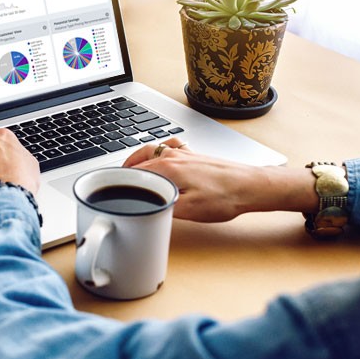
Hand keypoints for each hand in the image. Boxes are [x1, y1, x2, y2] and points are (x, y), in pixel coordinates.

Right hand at [123, 138, 318, 221]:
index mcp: (168, 169)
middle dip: (124, 169)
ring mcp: (185, 153)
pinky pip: (169, 147)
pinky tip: (160, 155)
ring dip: (138, 157)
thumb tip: (145, 209)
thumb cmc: (226, 197)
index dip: (119, 181)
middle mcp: (174, 156)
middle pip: (140, 159)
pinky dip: (159, 150)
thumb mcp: (191, 211)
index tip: (108, 189)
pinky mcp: (195, 155)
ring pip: (152, 150)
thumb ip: (164, 208)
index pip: (134, 172)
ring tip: (130, 168)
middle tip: (114, 181)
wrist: (251, 186)